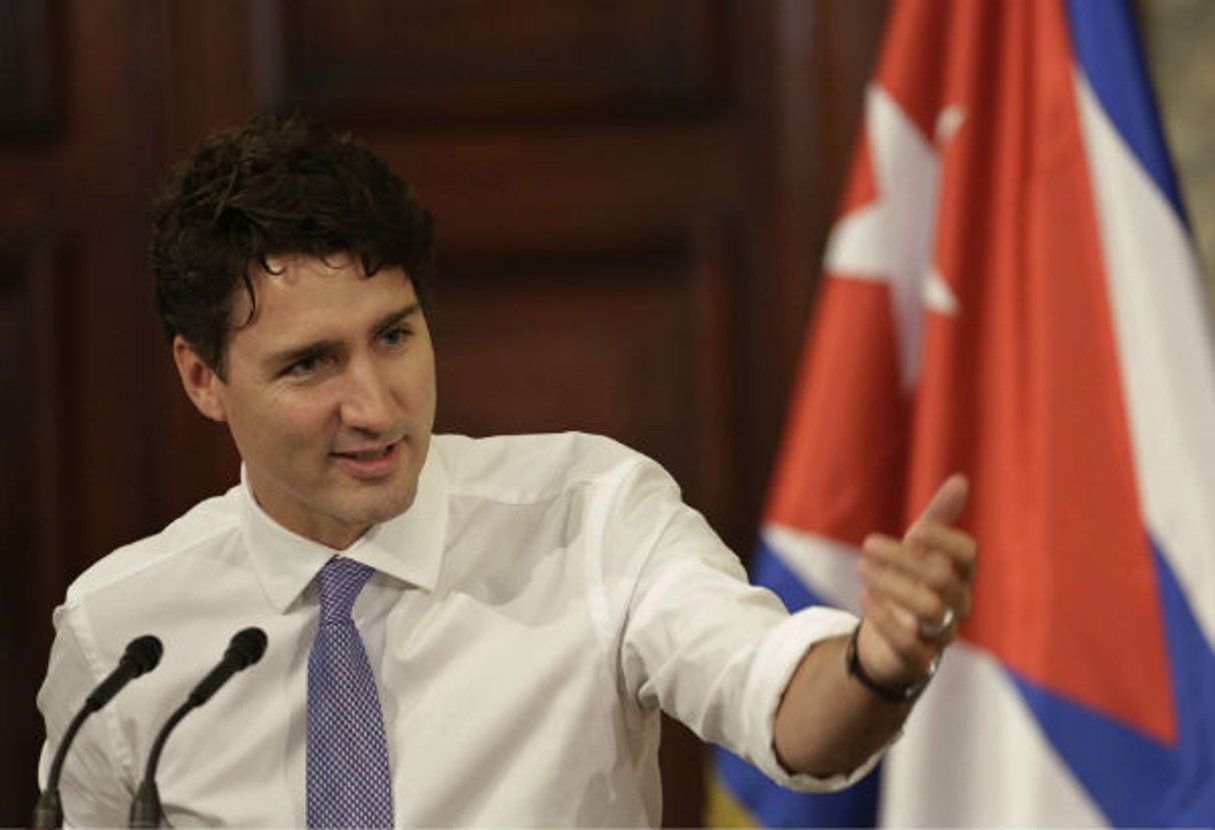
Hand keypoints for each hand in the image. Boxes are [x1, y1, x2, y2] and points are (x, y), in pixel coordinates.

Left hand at [855, 474, 976, 687]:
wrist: (888, 641)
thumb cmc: (908, 586)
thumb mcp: (918, 550)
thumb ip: (938, 518)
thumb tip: (961, 480)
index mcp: (960, 574)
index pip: (968, 553)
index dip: (943, 539)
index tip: (914, 531)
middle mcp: (957, 604)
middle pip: (943, 578)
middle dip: (903, 558)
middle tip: (867, 545)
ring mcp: (941, 633)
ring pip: (929, 609)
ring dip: (891, 584)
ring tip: (861, 569)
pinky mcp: (920, 659)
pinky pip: (909, 644)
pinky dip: (884, 618)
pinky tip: (864, 597)